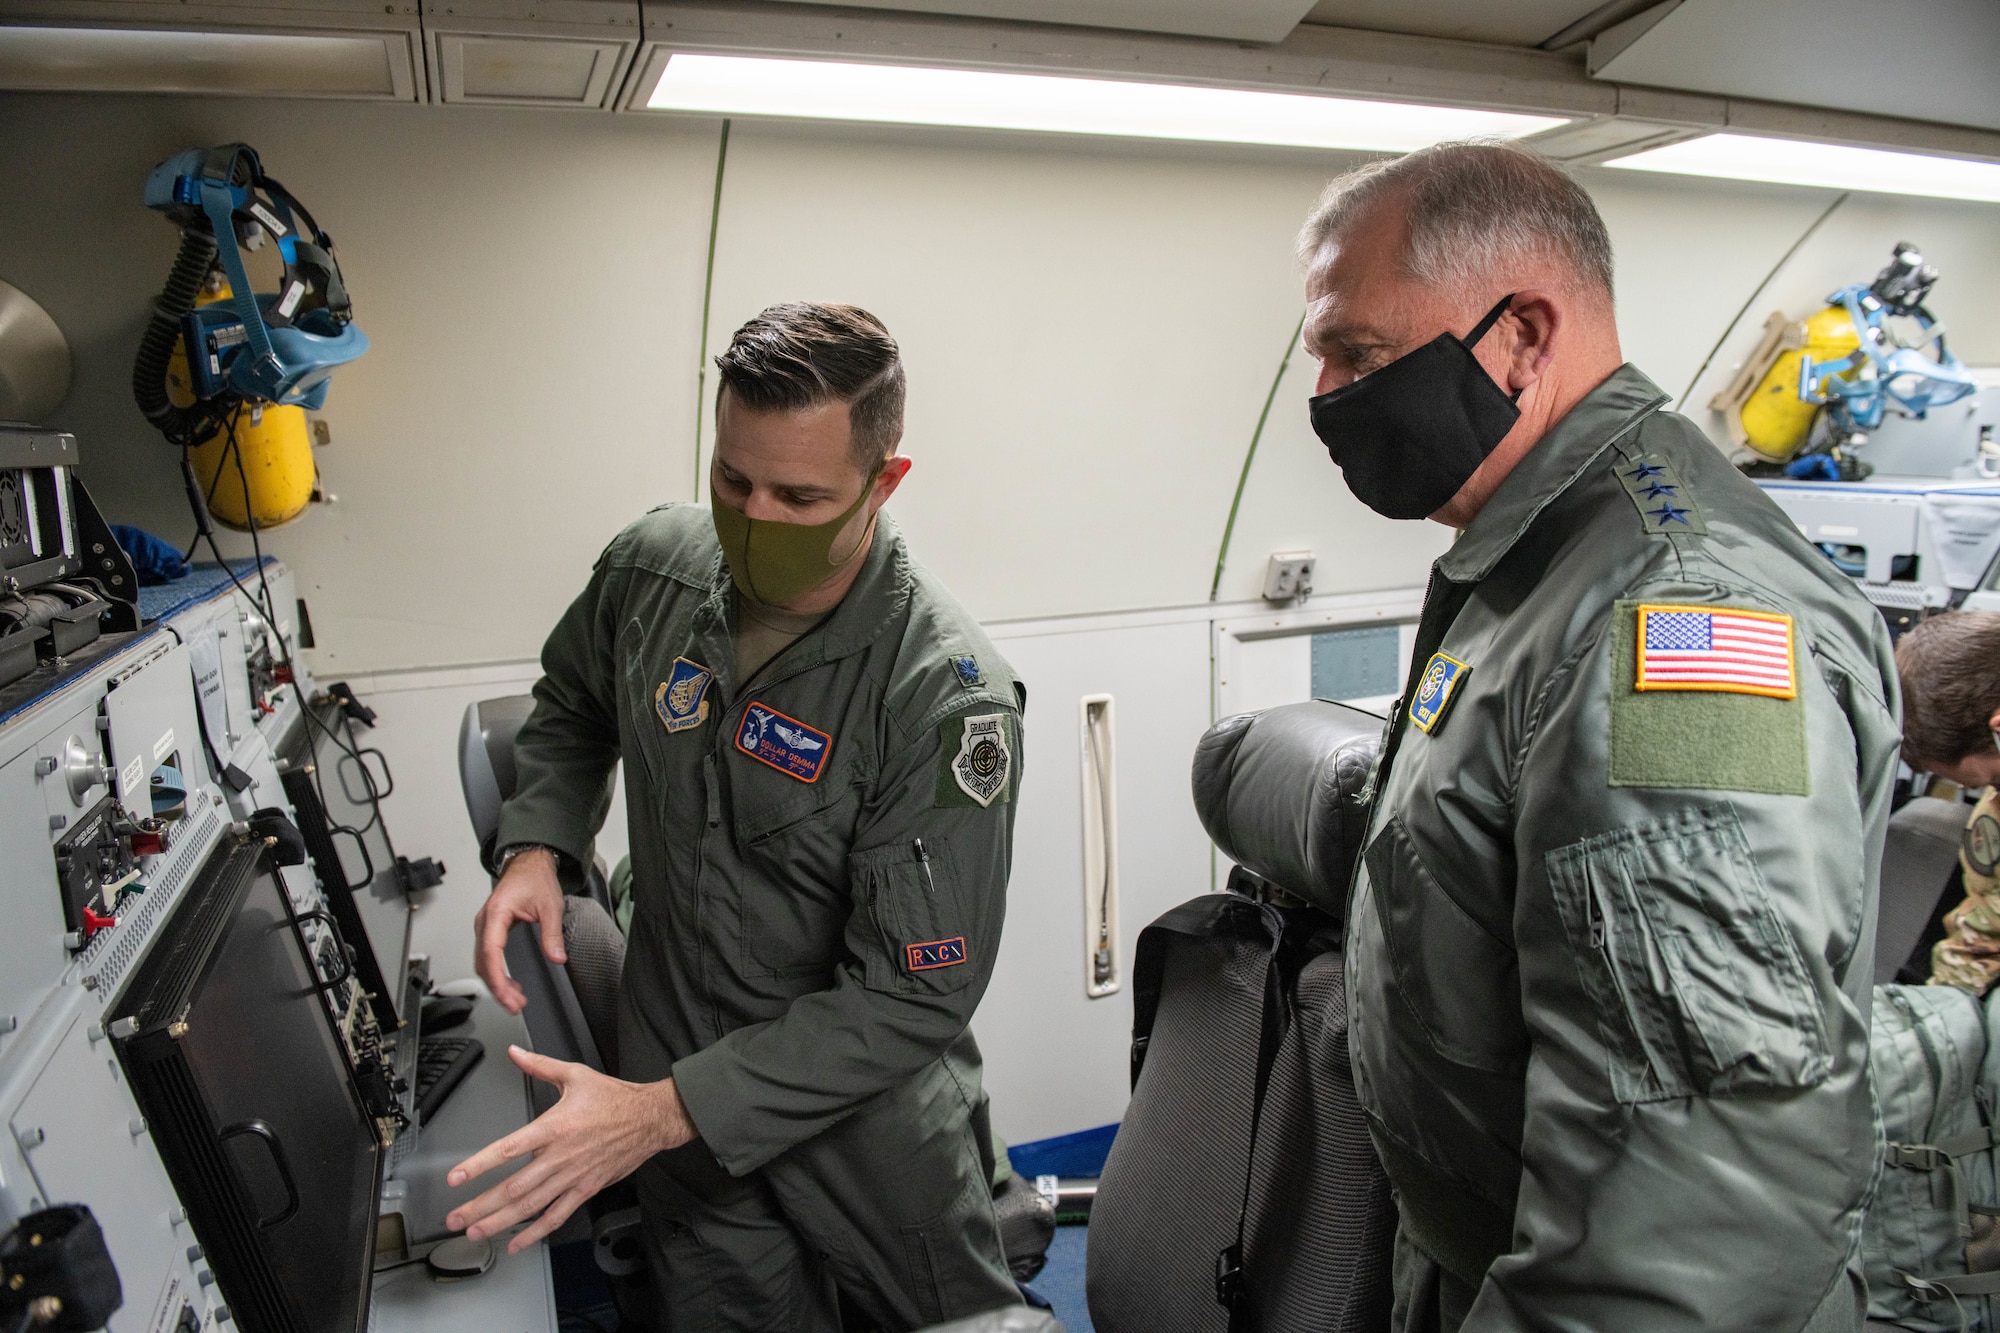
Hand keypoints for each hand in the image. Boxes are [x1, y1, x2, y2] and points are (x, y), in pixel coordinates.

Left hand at [445, 1046, 696, 1252]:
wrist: (650, 1119)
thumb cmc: (615, 1099)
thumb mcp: (576, 1075)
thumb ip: (540, 1066)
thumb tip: (515, 1053)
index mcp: (555, 1127)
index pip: (508, 1149)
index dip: (480, 1165)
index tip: (456, 1178)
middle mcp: (560, 1156)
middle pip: (514, 1187)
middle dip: (481, 1206)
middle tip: (455, 1218)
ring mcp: (573, 1177)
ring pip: (531, 1206)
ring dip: (500, 1222)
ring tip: (475, 1232)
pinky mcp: (586, 1189)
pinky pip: (557, 1216)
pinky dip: (536, 1232)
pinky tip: (517, 1242)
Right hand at [475, 848, 563, 1013]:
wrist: (528, 864)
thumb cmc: (535, 879)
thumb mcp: (551, 906)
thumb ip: (552, 934)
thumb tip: (556, 958)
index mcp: (497, 913)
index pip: (491, 952)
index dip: (497, 978)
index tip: (508, 995)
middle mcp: (485, 921)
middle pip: (483, 963)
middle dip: (498, 988)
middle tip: (515, 1005)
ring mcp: (485, 926)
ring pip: (483, 962)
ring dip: (496, 983)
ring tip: (515, 1000)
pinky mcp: (489, 930)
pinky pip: (487, 956)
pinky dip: (496, 974)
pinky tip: (510, 985)